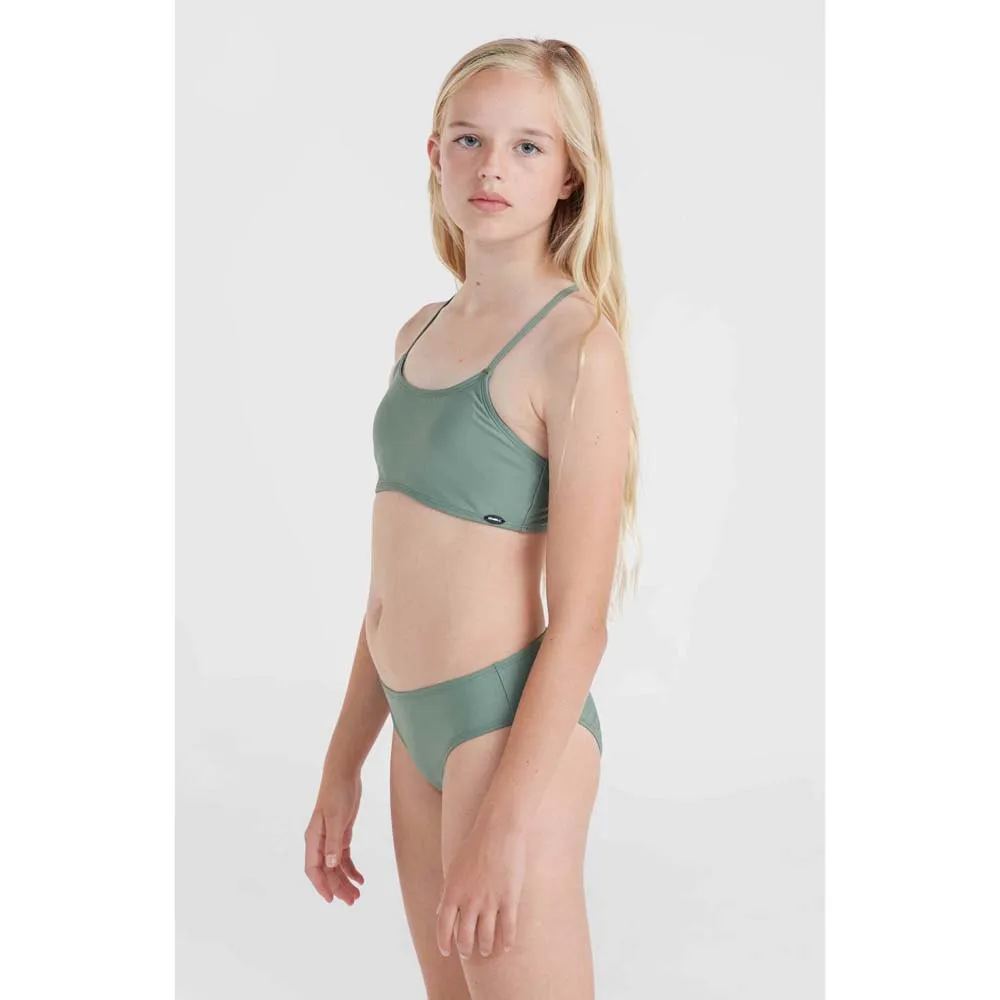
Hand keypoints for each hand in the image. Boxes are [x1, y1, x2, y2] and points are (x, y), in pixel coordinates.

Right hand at [304, 769, 365, 905]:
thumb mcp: (336, 818)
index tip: (331, 899)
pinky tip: (361, 879)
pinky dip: (351, 869)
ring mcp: (330, 839)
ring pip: (335, 868)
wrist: (344, 775)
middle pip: (326, 872)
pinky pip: (344, 858)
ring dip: (345, 881)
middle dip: (337, 887)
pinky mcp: (341, 835)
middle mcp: (319, 842)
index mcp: (313, 839)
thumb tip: (330, 866)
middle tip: (353, 901)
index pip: (313, 869)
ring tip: (357, 895)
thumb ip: (333, 842)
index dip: (321, 885)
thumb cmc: (337, 793)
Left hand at [436, 813, 527, 958]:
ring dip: (486, 947)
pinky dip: (507, 942)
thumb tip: (439, 911)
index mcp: (452, 892)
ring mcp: (490, 901)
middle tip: (470, 952)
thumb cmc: (475, 845)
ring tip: (488, 950)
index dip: (444, 943)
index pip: (443, 928)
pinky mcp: (509, 898)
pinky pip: (509, 929)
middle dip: (467, 949)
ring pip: (487, 937)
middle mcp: (469, 901)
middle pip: (465, 937)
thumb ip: (447, 891)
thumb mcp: (454, 868)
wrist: (498, 828)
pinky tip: (507, 947)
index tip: (448, 952)